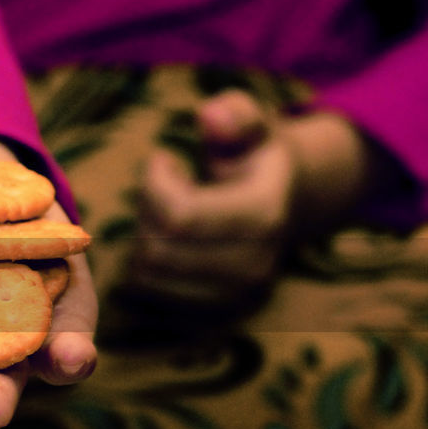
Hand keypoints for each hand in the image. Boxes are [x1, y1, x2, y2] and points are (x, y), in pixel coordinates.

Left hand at [133, 88, 370, 302]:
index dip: (154, 184)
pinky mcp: (214, 315)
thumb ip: (235, 113)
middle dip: (145, 211)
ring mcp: (234, 297)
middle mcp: (252, 266)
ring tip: (166, 211)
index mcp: (264, 214)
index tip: (163, 158)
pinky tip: (168, 239)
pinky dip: (146, 264)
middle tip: (161, 186)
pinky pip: (150, 294)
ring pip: (148, 273)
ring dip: (143, 238)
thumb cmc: (254, 153)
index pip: (180, 216)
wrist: (284, 203)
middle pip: (158, 248)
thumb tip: (211, 116)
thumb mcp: (251, 122)